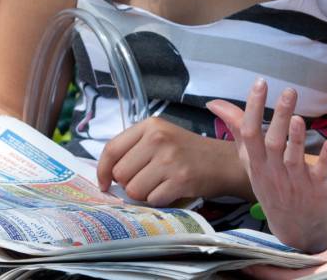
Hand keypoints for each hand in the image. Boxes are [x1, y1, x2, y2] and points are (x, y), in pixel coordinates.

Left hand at [96, 116, 243, 205]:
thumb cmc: (188, 151)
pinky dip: (160, 200)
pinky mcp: (180, 179)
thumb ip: (135, 148)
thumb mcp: (162, 137)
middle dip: (129, 183)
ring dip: (145, 193)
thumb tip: (107, 174)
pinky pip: (153, 200)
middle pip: (121, 174)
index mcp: (150, 126)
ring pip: (134, 190)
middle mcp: (158, 139)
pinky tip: (172, 190)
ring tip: (161, 184)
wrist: (223, 161)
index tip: (104, 183)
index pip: (112, 149)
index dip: (102, 170)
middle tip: (147, 179)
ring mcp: (170, 159)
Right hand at [207, 79, 326, 251]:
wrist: (297, 227)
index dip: (253, 108)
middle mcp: (273, 171)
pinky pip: (321, 173)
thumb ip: (237, 129)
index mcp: (256, 162)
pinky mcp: (317, 188)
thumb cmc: (271, 185)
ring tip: (298, 117)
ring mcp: (296, 181)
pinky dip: (326, 159)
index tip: (260, 83)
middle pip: (273, 143)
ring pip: (294, 157)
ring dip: (297, 138)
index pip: (250, 133)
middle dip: (279, 117)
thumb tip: (214, 103)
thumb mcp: (251, 160)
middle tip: (288, 91)